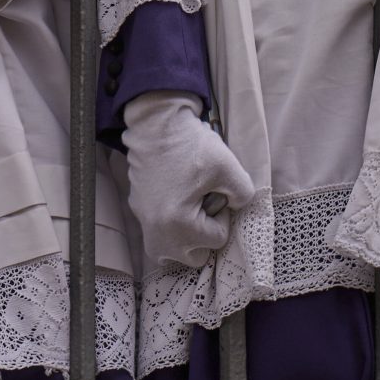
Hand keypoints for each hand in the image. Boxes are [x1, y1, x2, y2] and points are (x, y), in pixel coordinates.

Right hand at [120, 91, 257, 270]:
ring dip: (184, 239)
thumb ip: (243, 195)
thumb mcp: (228, 168)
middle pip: (193, 256)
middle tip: (206, 207)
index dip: (224, 216)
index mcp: (179, 224)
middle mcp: (156, 229)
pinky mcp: (136, 207)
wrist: (156, 122)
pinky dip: (169, 225)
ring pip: (169, 250)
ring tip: (191, 212)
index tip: (218, 194)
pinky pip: (156, 232)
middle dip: (204, 236)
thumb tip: (236, 206)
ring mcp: (143, 219)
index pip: (217, 240)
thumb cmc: (192, 145)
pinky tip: (176, 198)